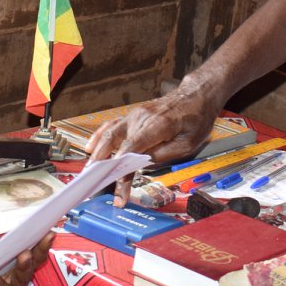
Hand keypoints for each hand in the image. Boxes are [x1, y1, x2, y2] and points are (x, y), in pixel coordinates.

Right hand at [87, 88, 223, 202]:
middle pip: (114, 142)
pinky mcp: (133, 116)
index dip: (121, 171)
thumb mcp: (188, 143)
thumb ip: (164, 154)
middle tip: (94, 183)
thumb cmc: (196, 119)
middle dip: (102, 164)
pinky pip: (112, 126)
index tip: (118, 189)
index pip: (131, 150)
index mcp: (156, 125)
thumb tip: (142, 164)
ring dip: (97, 153)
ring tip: (89, 172)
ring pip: (109, 134)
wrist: (195, 96)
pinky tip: (90, 148)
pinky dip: (99, 137)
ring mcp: (134, 115)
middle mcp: (140, 118)